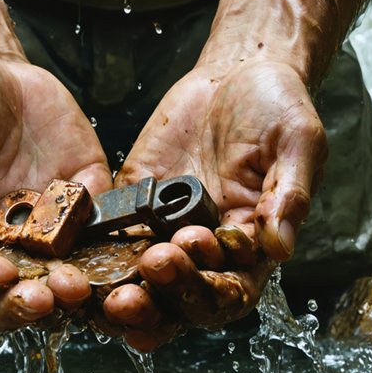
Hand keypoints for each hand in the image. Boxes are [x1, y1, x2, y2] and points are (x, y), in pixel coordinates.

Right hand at [0, 43, 111, 329]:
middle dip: (22, 304)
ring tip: (80, 286)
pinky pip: (97, 242)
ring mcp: (38, 232)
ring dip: (65, 294)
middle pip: (3, 296)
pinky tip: (120, 260)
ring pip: (52, 282)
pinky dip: (108, 257)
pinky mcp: (80, 211)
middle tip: (45, 297)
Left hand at [104, 59, 327, 350]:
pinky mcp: (135, 207)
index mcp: (252, 247)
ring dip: (122, 296)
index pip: (231, 292)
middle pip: (182, 299)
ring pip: (141, 282)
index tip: (189, 255)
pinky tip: (73, 265)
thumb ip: (289, 195)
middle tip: (134, 287)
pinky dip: (93, 258)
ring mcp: (168, 231)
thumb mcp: (297, 143)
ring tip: (100, 295)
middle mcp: (208, 251)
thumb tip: (280, 247)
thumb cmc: (279, 107)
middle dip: (158, 299)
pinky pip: (110, 240)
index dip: (209, 290)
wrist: (238, 72)